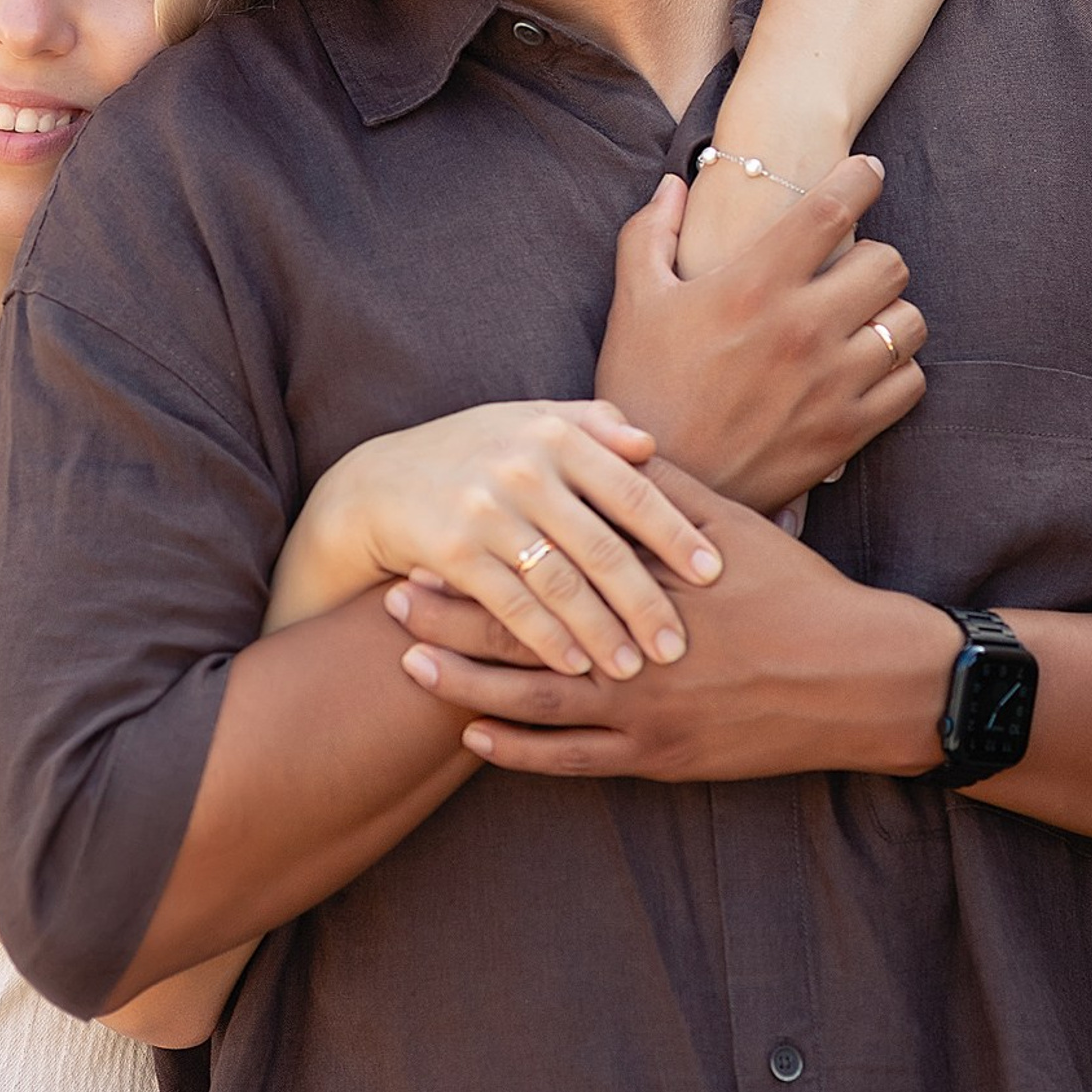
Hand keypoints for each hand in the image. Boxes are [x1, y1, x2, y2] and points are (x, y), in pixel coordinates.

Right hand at [291, 400, 721, 681]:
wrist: (378, 484)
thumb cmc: (473, 455)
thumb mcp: (528, 424)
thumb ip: (592, 426)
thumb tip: (651, 443)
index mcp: (553, 434)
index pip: (632, 490)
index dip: (675, 535)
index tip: (713, 575)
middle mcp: (522, 467)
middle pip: (603, 546)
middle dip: (645, 601)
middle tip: (679, 645)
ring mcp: (485, 509)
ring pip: (560, 583)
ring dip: (600, 632)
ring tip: (633, 668)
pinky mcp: (452, 551)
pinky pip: (512, 604)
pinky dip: (546, 638)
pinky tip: (574, 665)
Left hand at [390, 472, 955, 782]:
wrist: (856, 677)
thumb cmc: (797, 592)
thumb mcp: (731, 529)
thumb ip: (663, 494)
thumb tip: (611, 446)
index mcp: (647, 582)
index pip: (547, 561)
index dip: (485, 552)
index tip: (431, 534)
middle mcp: (636, 645)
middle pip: (525, 628)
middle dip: (453, 614)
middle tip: (390, 599)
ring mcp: (644, 708)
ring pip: (534, 698)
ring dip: (467, 682)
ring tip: (410, 664)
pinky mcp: (659, 756)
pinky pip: (572, 759)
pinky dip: (519, 750)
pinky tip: (473, 738)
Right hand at [594, 157, 924, 512]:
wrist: (662, 487)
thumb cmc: (640, 388)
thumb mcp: (633, 304)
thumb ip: (649, 235)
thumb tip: (673, 185)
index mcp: (753, 285)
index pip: (835, 208)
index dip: (861, 179)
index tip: (867, 174)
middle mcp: (803, 327)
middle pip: (889, 262)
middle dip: (873, 255)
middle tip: (850, 266)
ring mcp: (832, 382)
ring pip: (908, 322)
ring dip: (890, 313)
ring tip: (860, 319)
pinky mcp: (847, 430)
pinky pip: (909, 382)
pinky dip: (896, 370)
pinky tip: (864, 368)